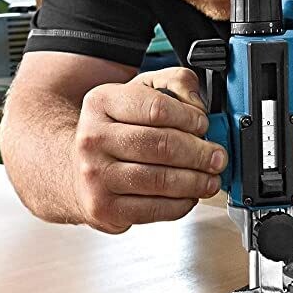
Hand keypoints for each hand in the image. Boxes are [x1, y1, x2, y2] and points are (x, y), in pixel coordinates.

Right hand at [72, 67, 227, 232]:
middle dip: (200, 154)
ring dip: (196, 182)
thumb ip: (174, 83)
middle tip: (217, 157)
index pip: (157, 108)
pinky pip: (154, 209)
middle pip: (161, 146)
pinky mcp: (104, 208)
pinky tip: (189, 196)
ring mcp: (95, 176)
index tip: (204, 126)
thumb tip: (198, 104)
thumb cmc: (115, 132)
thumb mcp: (139, 92)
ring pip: (160, 180)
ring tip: (210, 179)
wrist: (76, 169)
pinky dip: (180, 204)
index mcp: (102, 102)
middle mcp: (93, 138)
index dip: (190, 118)